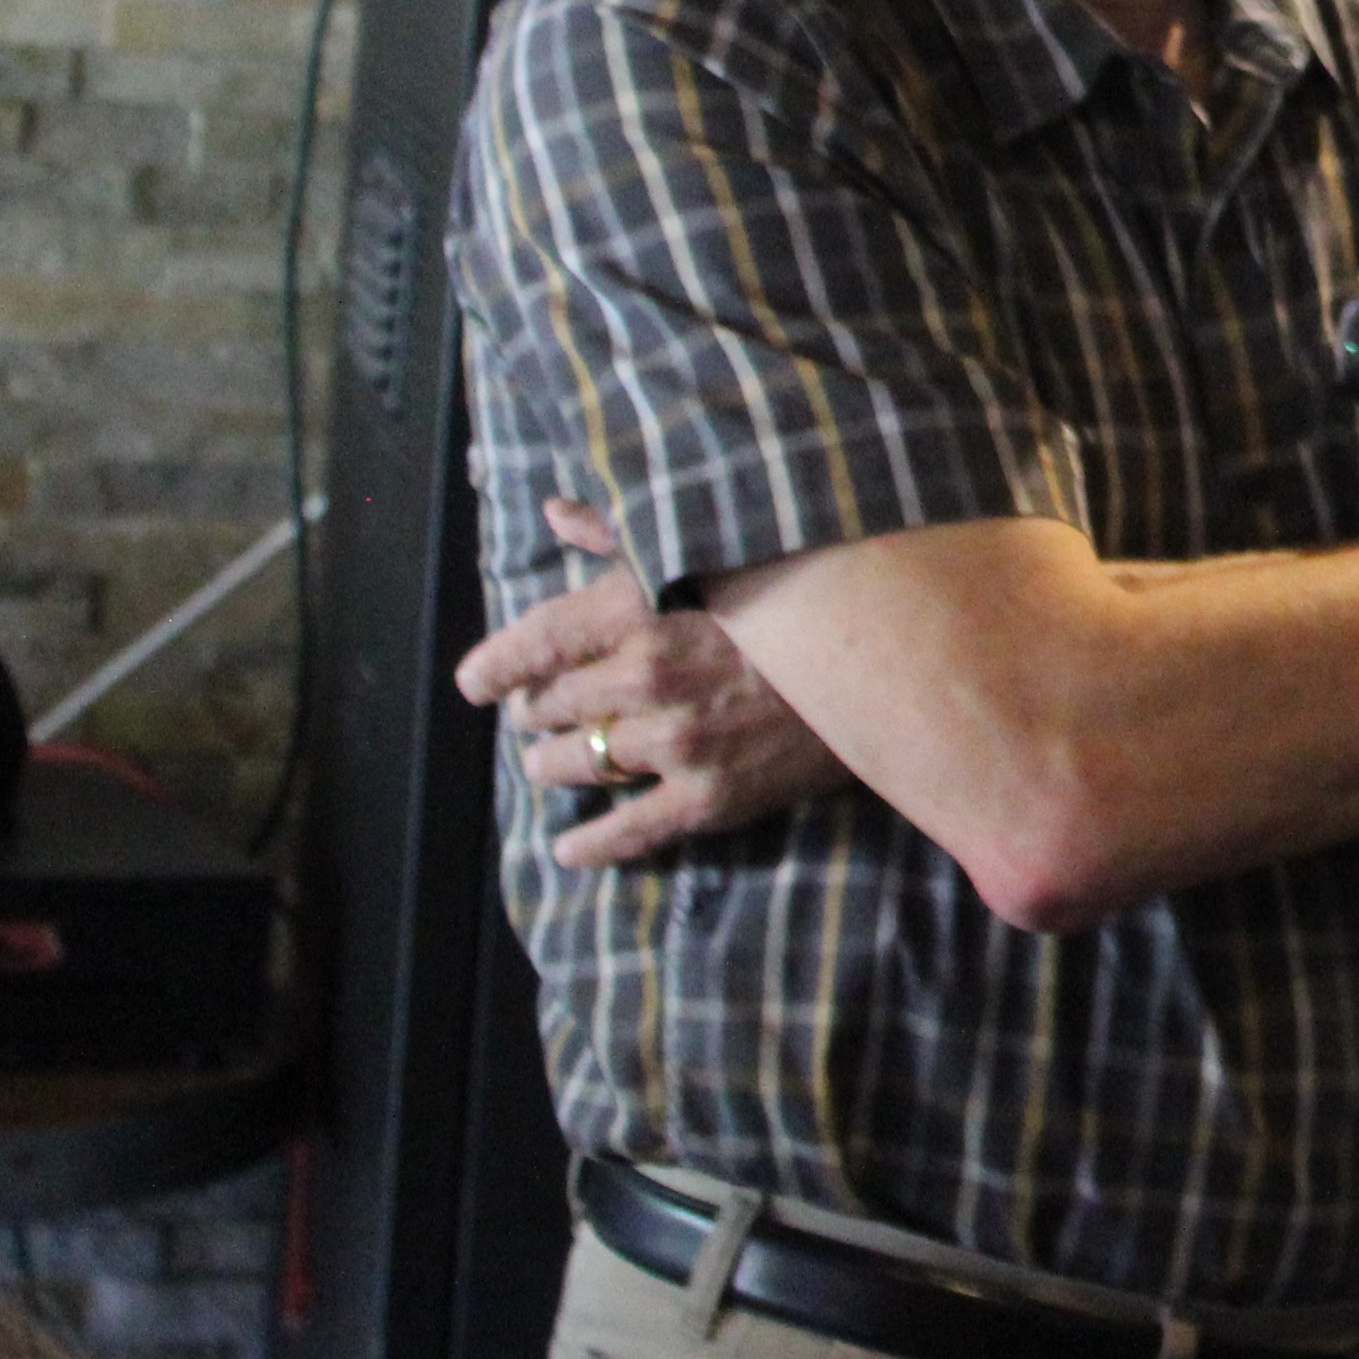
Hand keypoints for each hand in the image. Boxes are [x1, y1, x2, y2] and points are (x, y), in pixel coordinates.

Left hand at [452, 498, 853, 869]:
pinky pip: (626, 832)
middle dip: (534, 710)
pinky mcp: (708, 796)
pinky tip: (568, 847)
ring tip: (555, 761)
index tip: (477, 680)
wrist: (881, 653)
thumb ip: (616, 529)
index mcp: (635, 610)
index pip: (530, 644)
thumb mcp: (702, 545)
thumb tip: (551, 511)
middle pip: (544, 709)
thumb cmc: (789, 589)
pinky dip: (589, 844)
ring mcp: (675, 742)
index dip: (491, 667)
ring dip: (552, 764)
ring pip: (572, 765)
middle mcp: (643, 679)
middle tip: (543, 711)